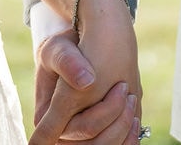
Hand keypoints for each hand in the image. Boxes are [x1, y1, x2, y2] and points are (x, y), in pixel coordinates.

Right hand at [31, 0, 140, 144]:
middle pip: (93, 143)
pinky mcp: (94, 135)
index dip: (102, 115)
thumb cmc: (64, 47)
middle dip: (116, 119)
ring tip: (131, 99)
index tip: (122, 88)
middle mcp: (61, 132)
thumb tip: (86, 81)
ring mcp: (77, 137)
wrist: (77, 47)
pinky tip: (134, 120)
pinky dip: (127, 139)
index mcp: (46, 115)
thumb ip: (67, 62)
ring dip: (124, 128)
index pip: (78, 129)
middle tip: (126, 90)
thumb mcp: (59, 48)